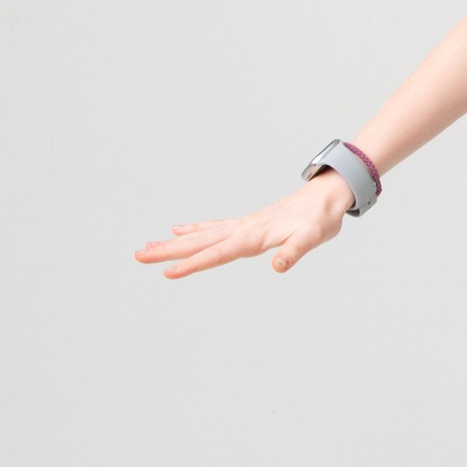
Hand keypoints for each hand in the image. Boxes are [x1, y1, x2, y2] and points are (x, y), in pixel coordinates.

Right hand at [134, 174, 354, 280]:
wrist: (329, 194)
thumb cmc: (321, 219)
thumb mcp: (314, 238)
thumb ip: (295, 252)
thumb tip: (278, 266)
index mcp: (255, 236)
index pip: (218, 253)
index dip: (193, 264)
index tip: (167, 272)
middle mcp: (244, 229)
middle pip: (200, 243)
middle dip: (168, 251)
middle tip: (137, 256)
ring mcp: (243, 225)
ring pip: (201, 236)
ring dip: (173, 243)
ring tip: (146, 248)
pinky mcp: (248, 224)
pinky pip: (214, 228)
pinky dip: (194, 230)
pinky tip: (177, 230)